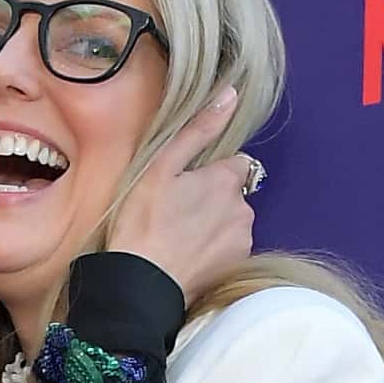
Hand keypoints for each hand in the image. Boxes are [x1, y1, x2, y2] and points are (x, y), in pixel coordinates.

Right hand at [105, 87, 257, 300]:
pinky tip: (190, 257)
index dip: (211, 172)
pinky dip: (215, 251)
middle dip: (214, 199)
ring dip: (215, 225)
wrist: (140, 286)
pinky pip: (231, 249)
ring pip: (233, 222)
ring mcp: (242, 240)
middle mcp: (243, 208)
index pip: (235, 163)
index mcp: (227, 179)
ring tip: (182, 238)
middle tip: (178, 214)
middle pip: (235, 194)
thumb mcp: (161, 167)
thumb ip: (199, 130)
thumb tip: (229, 95)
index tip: (187, 186)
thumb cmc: (143, 223)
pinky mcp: (236, 267)